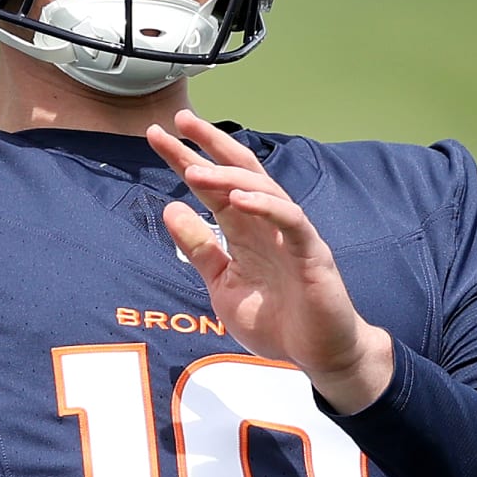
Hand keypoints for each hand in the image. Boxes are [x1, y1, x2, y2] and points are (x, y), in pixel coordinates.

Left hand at [147, 109, 394, 413]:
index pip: (212, 186)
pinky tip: (240, 199)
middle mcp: (267, 224)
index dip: (186, 158)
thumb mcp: (222, 285)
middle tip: (179, 121)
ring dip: (227, 178)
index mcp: (245, 230)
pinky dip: (265, 206)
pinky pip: (290, 220)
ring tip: (195, 170)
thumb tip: (171, 209)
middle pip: (238, 171)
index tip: (158, 136)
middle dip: (209, 144)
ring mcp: (291, 235)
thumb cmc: (276, 321)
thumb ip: (200, 250)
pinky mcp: (311, 253)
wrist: (319, 355)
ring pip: (262, 190)